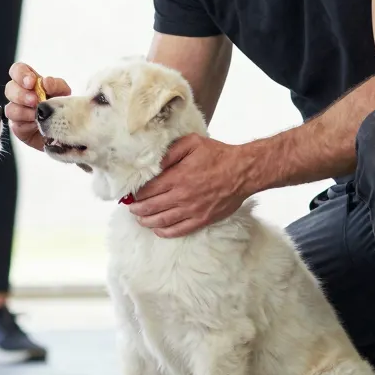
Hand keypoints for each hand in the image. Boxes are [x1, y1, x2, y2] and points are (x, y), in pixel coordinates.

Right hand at [4, 62, 71, 151]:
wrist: (65, 129)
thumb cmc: (61, 107)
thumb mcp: (63, 92)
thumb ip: (56, 85)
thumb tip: (45, 82)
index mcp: (29, 81)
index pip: (17, 70)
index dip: (20, 74)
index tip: (31, 82)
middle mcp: (20, 94)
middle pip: (9, 88)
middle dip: (21, 94)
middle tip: (35, 101)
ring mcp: (17, 111)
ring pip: (10, 108)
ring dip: (23, 111)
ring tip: (36, 115)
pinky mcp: (18, 127)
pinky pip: (16, 125)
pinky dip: (27, 124)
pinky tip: (36, 125)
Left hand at [127, 134, 252, 237]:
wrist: (243, 171)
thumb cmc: (218, 155)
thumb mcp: (192, 143)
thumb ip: (170, 152)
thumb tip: (154, 163)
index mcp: (177, 177)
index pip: (148, 189)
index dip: (136, 193)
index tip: (130, 194)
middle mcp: (182, 196)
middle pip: (151, 207)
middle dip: (137, 208)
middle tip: (131, 208)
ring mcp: (192, 210)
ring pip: (162, 221)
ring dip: (147, 221)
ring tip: (140, 218)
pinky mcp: (202, 220)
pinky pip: (179, 230)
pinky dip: (165, 232)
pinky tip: (157, 230)